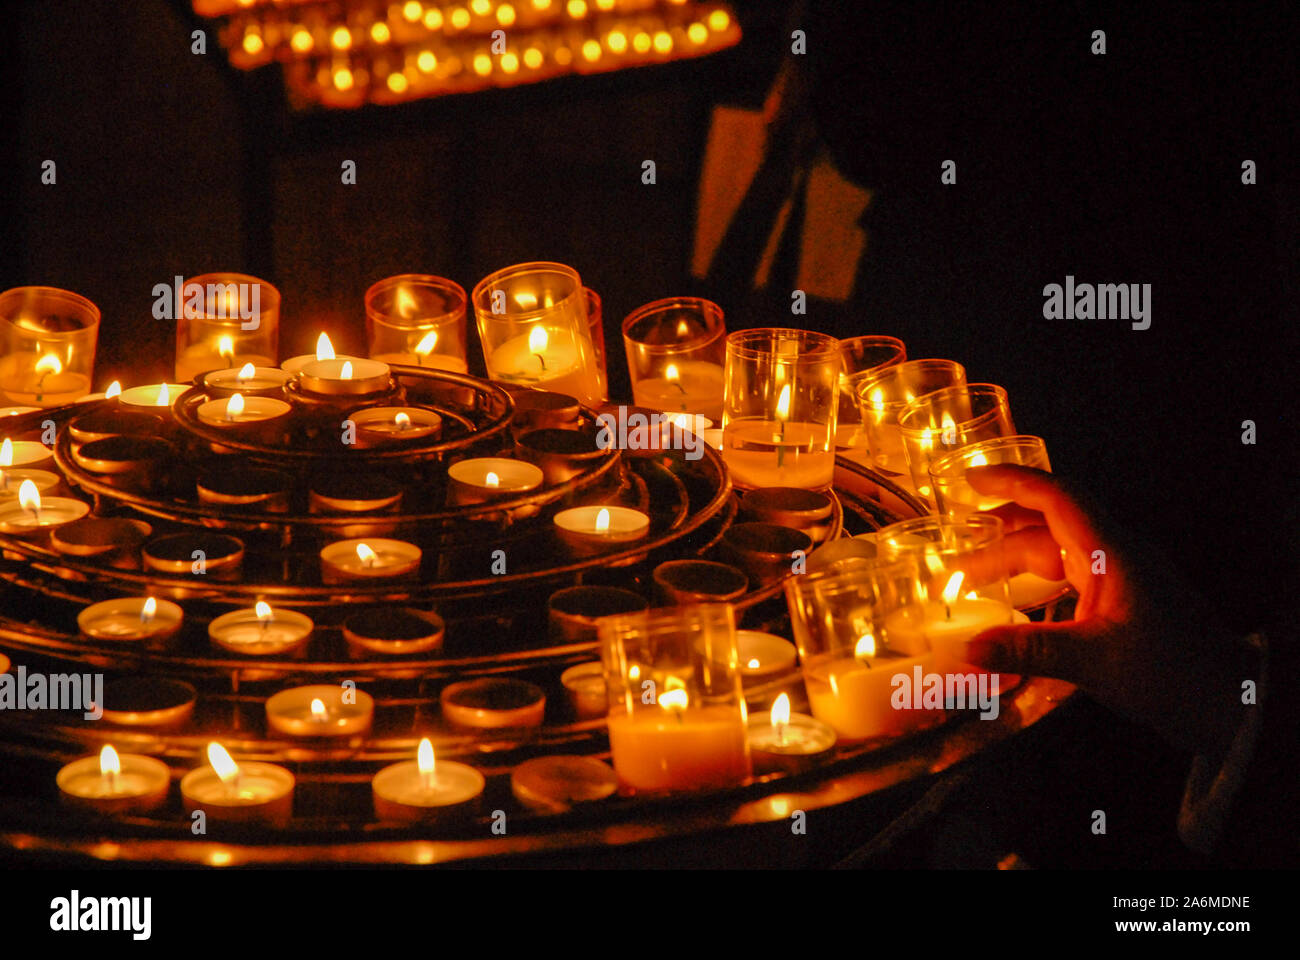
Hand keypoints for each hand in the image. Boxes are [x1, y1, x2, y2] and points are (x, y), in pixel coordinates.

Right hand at [963, 465, 1252, 759]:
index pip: (1057, 497)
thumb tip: (969, 650)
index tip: (970, 479)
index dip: (1011, 482)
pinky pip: (1068, 579)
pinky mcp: (1121, 603)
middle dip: (996, 532)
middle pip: (1047, 526)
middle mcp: (1115, 556)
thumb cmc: (1175, 674)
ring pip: (1055, 554)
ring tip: (968, 579)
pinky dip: (1033, 584)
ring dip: (1011, 562)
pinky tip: (1010, 605)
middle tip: (952, 548)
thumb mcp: (1095, 661)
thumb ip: (1029, 650)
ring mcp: (1119, 579)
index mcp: (1112, 553)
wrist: (1228, 702)